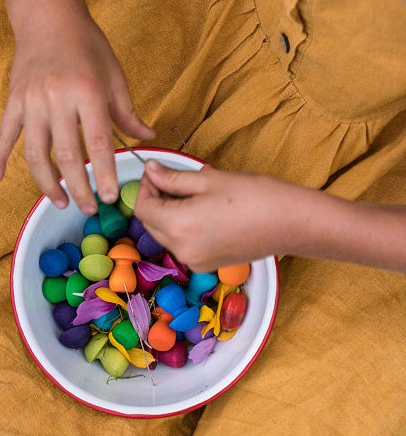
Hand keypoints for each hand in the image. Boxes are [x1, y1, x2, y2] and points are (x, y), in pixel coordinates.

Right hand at [0, 8, 152, 212]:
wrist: (47, 17)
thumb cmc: (86, 44)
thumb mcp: (114, 74)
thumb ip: (127, 111)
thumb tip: (146, 138)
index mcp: (87, 91)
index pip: (96, 142)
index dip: (103, 173)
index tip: (111, 195)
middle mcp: (57, 99)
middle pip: (65, 155)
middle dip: (79, 187)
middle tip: (91, 208)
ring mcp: (31, 102)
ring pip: (35, 153)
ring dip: (47, 183)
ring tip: (60, 202)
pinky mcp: (14, 102)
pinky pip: (4, 135)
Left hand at [134, 161, 305, 270]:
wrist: (293, 223)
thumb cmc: (255, 196)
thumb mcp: (207, 180)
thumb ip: (172, 178)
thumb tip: (150, 171)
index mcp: (179, 226)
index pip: (142, 207)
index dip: (145, 187)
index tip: (155, 172)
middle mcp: (182, 249)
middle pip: (151, 223)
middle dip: (156, 200)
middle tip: (171, 178)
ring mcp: (195, 261)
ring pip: (165, 234)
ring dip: (169, 213)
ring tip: (193, 193)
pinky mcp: (208, 265)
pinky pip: (183, 244)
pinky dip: (184, 227)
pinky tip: (204, 211)